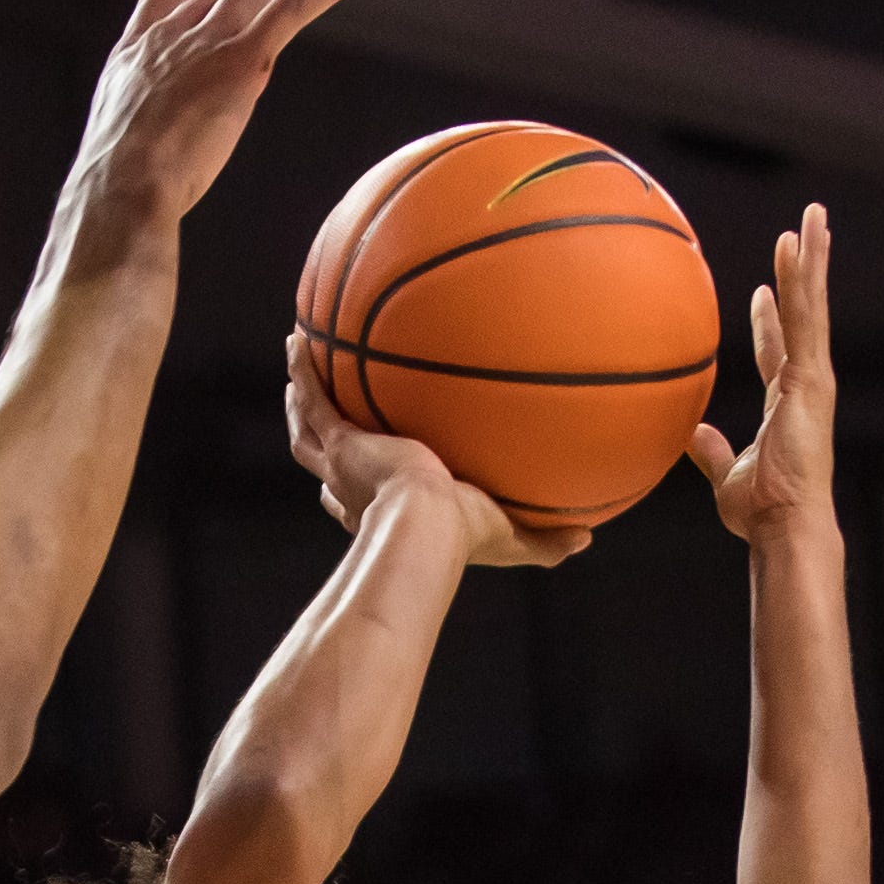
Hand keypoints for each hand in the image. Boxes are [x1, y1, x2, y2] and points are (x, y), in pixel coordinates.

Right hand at [68, 0, 365, 237]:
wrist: (121, 184)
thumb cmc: (113, 192)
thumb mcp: (118, 161)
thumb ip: (140, 153)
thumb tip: (143, 193)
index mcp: (133, 61)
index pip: (161, 4)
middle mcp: (170, 39)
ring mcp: (206, 43)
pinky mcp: (242, 58)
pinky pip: (292, 10)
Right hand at [285, 335, 587, 568]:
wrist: (425, 531)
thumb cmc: (462, 543)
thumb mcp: (509, 538)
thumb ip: (544, 538)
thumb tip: (586, 537)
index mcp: (381, 509)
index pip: (355, 499)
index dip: (349, 491)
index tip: (355, 473)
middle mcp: (353, 488)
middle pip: (322, 458)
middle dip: (317, 435)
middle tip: (316, 412)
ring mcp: (342, 463)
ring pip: (307, 427)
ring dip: (299, 399)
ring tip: (298, 363)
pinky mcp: (341, 441)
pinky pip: (314, 397)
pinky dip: (302, 370)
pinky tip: (297, 339)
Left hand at [687, 203, 838, 546]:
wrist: (784, 524)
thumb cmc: (760, 511)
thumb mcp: (726, 475)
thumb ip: (711, 452)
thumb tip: (690, 435)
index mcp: (786, 403)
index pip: (777, 351)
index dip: (771, 321)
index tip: (763, 293)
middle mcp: (805, 383)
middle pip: (805, 315)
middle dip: (805, 272)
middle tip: (805, 231)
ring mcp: (812, 377)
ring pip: (812, 305)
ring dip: (811, 259)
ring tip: (813, 216)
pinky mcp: (811, 377)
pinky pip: (804, 318)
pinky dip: (801, 280)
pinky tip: (796, 246)